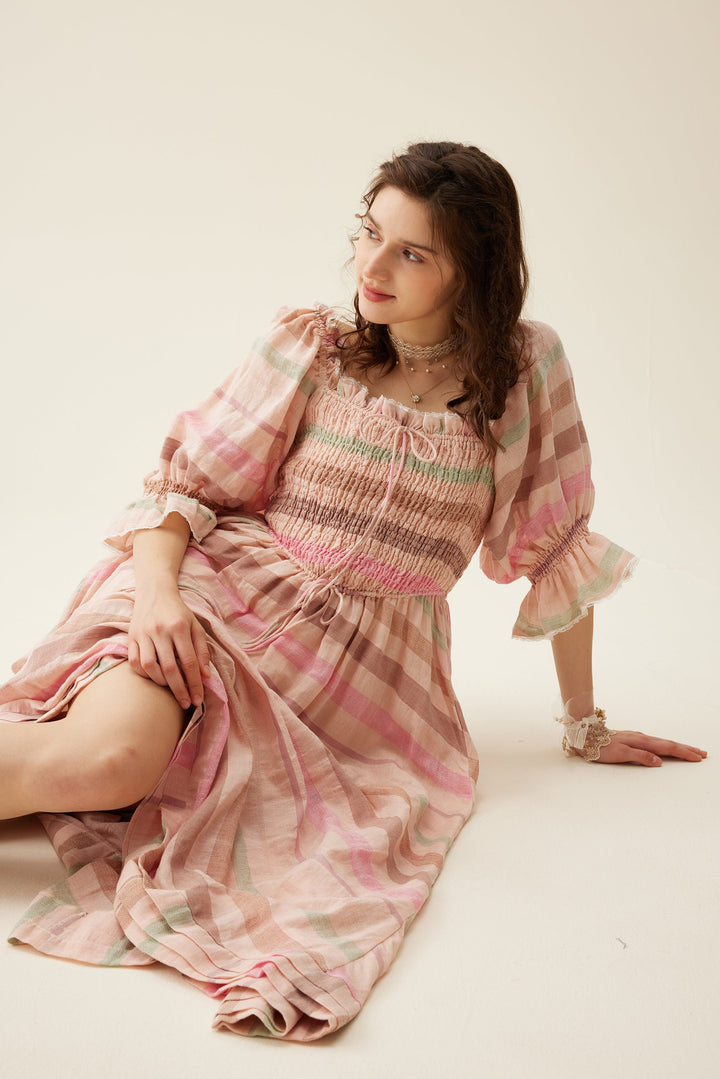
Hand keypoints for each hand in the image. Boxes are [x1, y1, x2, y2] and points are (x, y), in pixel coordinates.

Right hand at [128, 585, 210, 709]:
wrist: (155, 592)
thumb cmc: (179, 612)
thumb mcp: (196, 626)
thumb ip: (202, 650)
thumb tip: (205, 676)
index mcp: (179, 627)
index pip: (189, 662)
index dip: (195, 683)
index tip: (199, 698)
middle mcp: (159, 630)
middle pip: (169, 668)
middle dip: (179, 690)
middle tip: (187, 704)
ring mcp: (143, 634)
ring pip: (149, 667)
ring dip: (161, 683)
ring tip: (172, 688)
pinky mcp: (130, 637)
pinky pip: (134, 662)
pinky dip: (144, 674)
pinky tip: (155, 678)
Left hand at [593, 730, 706, 766]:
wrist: (585, 735)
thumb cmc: (600, 747)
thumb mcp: (619, 754)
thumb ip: (640, 757)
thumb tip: (659, 761)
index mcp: (641, 741)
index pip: (668, 748)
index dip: (684, 753)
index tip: (698, 757)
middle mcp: (642, 738)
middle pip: (669, 744)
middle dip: (686, 749)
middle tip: (702, 754)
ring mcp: (638, 738)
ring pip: (663, 742)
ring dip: (678, 747)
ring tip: (690, 751)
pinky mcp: (633, 739)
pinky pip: (656, 742)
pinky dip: (666, 746)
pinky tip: (668, 748)